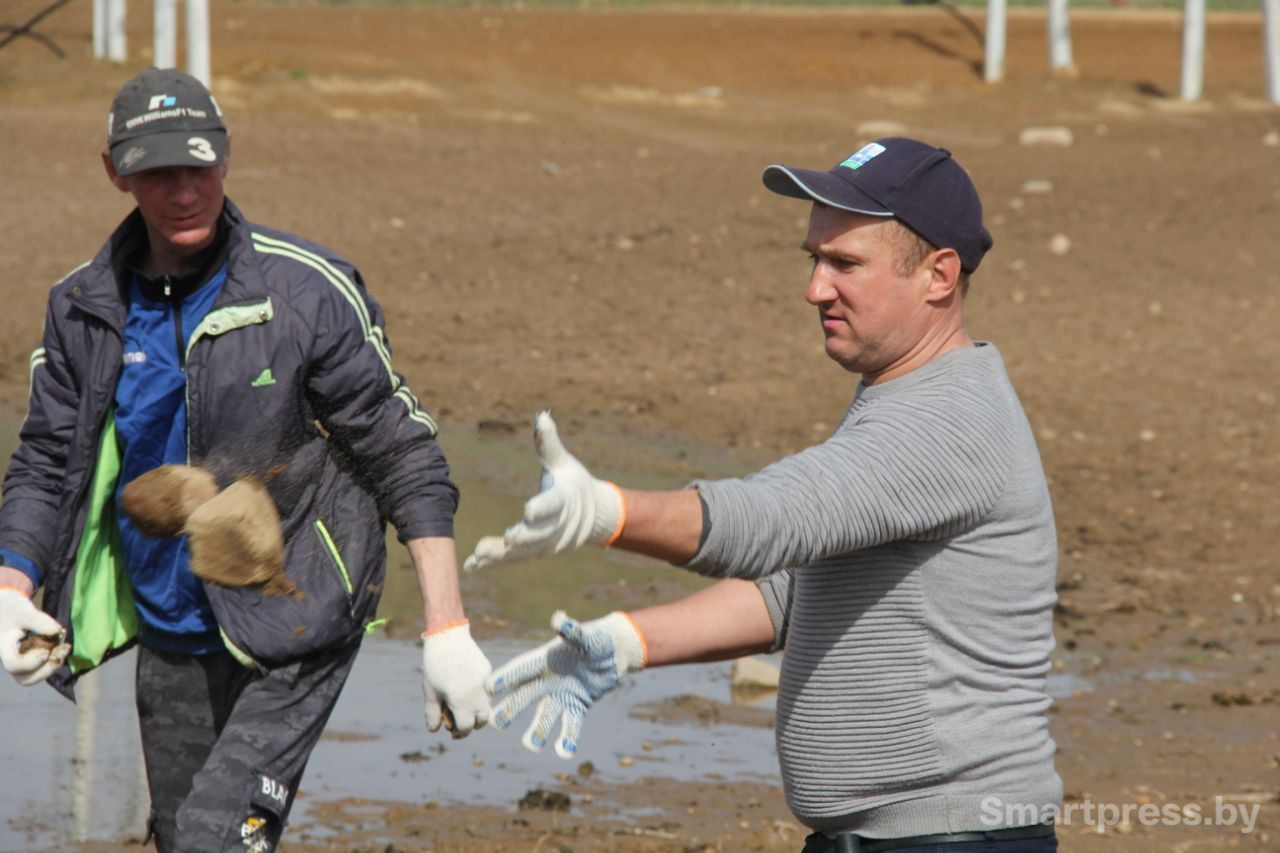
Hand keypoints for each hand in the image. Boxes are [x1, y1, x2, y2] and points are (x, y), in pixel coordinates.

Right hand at [0, 587, 69, 685]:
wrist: (9, 608)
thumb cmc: (12, 609)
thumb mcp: (23, 610)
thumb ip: (38, 621)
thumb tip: (57, 632)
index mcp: (3, 649)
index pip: (14, 665)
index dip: (32, 661)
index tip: (45, 649)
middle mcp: (10, 660)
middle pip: (26, 679)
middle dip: (47, 668)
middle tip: (62, 650)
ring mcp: (21, 661)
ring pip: (36, 675)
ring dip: (53, 664)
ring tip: (64, 648)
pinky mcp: (32, 658)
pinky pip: (43, 666)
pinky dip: (54, 659)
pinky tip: (62, 646)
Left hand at [421, 620, 491, 737]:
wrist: (447, 636)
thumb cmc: (435, 665)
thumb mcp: (430, 691)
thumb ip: (432, 713)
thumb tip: (434, 730)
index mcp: (462, 701)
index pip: (466, 727)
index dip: (459, 732)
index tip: (452, 731)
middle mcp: (477, 694)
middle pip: (483, 719)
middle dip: (473, 724)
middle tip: (461, 722)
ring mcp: (485, 682)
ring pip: (487, 705)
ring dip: (477, 710)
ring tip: (463, 704)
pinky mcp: (488, 671)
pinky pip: (487, 689)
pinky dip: (479, 694)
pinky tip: (465, 686)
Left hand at [464, 412, 623, 571]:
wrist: (594, 515)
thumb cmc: (573, 482)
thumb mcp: (564, 462)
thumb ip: (549, 445)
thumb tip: (541, 416)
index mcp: (564, 500)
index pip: (553, 505)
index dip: (541, 509)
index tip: (527, 512)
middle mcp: (558, 526)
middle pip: (539, 534)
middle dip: (522, 538)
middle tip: (506, 539)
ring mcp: (547, 544)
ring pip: (524, 552)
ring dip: (501, 555)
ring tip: (478, 555)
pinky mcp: (536, 553)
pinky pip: (514, 560)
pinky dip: (494, 563)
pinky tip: (471, 566)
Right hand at [487, 610, 645, 758]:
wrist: (614, 653)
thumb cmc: (596, 640)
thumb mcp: (586, 636)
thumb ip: (572, 631)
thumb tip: (558, 619)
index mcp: (544, 660)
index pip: (522, 670)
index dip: (506, 677)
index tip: (489, 687)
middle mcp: (547, 681)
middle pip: (524, 697)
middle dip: (509, 709)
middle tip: (494, 721)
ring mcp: (560, 697)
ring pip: (544, 718)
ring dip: (537, 732)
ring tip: (532, 744)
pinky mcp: (576, 708)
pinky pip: (570, 726)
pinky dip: (567, 740)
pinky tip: (565, 752)